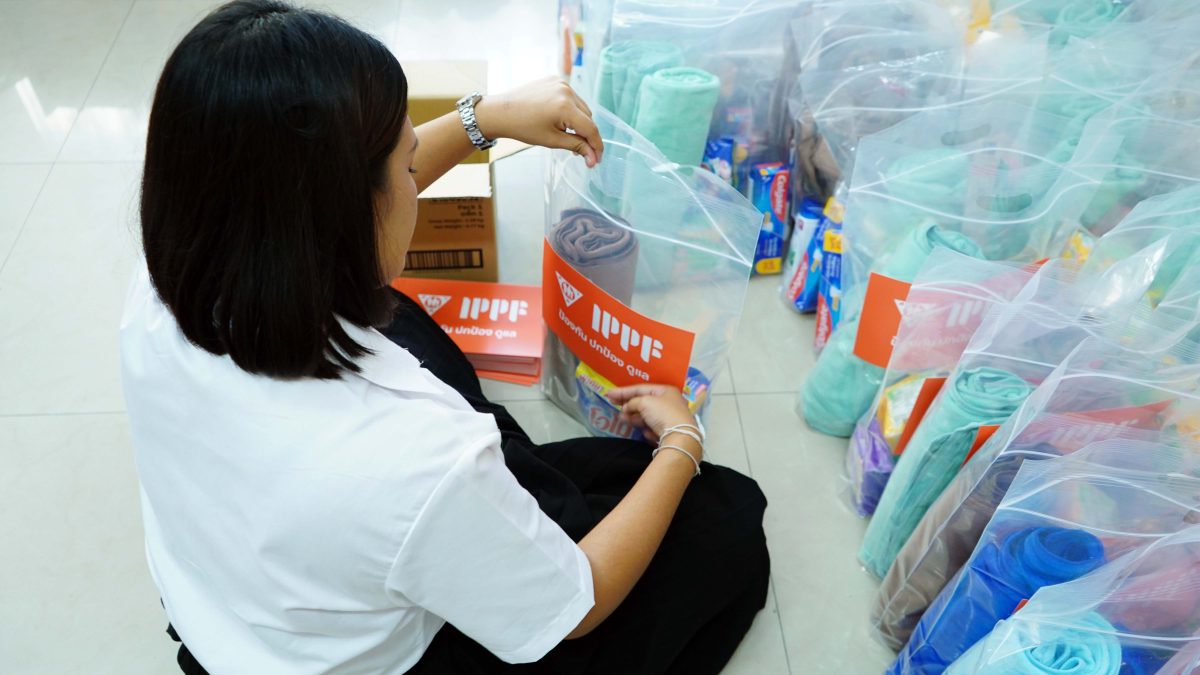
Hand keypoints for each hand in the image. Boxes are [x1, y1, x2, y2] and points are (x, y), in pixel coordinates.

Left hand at [474, 77, 603, 167]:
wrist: (501, 111)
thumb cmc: (522, 127)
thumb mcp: (552, 140)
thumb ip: (576, 146)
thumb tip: (593, 157)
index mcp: (565, 107)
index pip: (590, 128)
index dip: (596, 145)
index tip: (597, 160)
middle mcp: (566, 91)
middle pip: (588, 117)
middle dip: (587, 135)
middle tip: (581, 152)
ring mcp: (561, 83)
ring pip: (581, 107)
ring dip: (580, 122)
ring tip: (569, 136)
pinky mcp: (555, 80)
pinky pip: (572, 97)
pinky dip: (571, 109)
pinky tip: (562, 120)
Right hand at [606, 384, 699, 452]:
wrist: (679, 437)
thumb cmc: (663, 413)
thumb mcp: (645, 402)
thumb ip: (632, 402)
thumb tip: (626, 408)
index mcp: (666, 391)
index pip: (641, 388)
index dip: (624, 391)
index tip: (609, 394)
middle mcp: (669, 403)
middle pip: (644, 402)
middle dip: (628, 404)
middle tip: (613, 404)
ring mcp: (669, 418)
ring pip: (647, 416)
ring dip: (633, 416)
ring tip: (621, 418)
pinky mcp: (668, 432)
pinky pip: (652, 427)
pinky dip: (646, 428)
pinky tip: (644, 432)